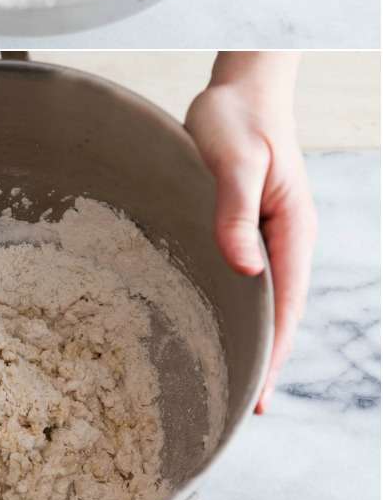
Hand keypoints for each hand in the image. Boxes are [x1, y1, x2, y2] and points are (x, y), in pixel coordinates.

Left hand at [185, 52, 315, 413]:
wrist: (240, 90)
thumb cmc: (237, 119)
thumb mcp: (233, 161)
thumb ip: (234, 211)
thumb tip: (245, 268)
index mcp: (291, 231)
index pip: (284, 306)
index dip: (272, 352)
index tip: (256, 394)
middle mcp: (282, 240)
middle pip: (274, 312)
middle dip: (259, 358)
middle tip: (237, 409)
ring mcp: (264, 235)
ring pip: (257, 298)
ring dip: (244, 335)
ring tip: (221, 380)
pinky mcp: (242, 226)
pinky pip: (239, 275)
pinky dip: (229, 305)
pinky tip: (208, 323)